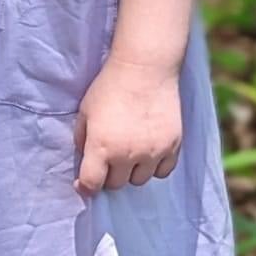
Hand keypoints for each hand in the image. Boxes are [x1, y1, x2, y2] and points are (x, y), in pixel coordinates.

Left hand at [72, 54, 182, 196]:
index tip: (83, 184)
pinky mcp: (173, 146)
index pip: (91, 184)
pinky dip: (154, 167)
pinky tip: (148, 153)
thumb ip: (82, 139)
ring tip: (129, 154)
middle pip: (116, 184)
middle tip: (108, 161)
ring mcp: (152, 152)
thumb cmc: (109, 87)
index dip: (85, 187)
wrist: (145, 68)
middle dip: (108, 176)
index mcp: (101, 146)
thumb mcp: (85, 112)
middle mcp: (127, 155)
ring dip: (131, 172)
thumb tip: (86, 159)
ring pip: (139, 180)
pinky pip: (162, 171)